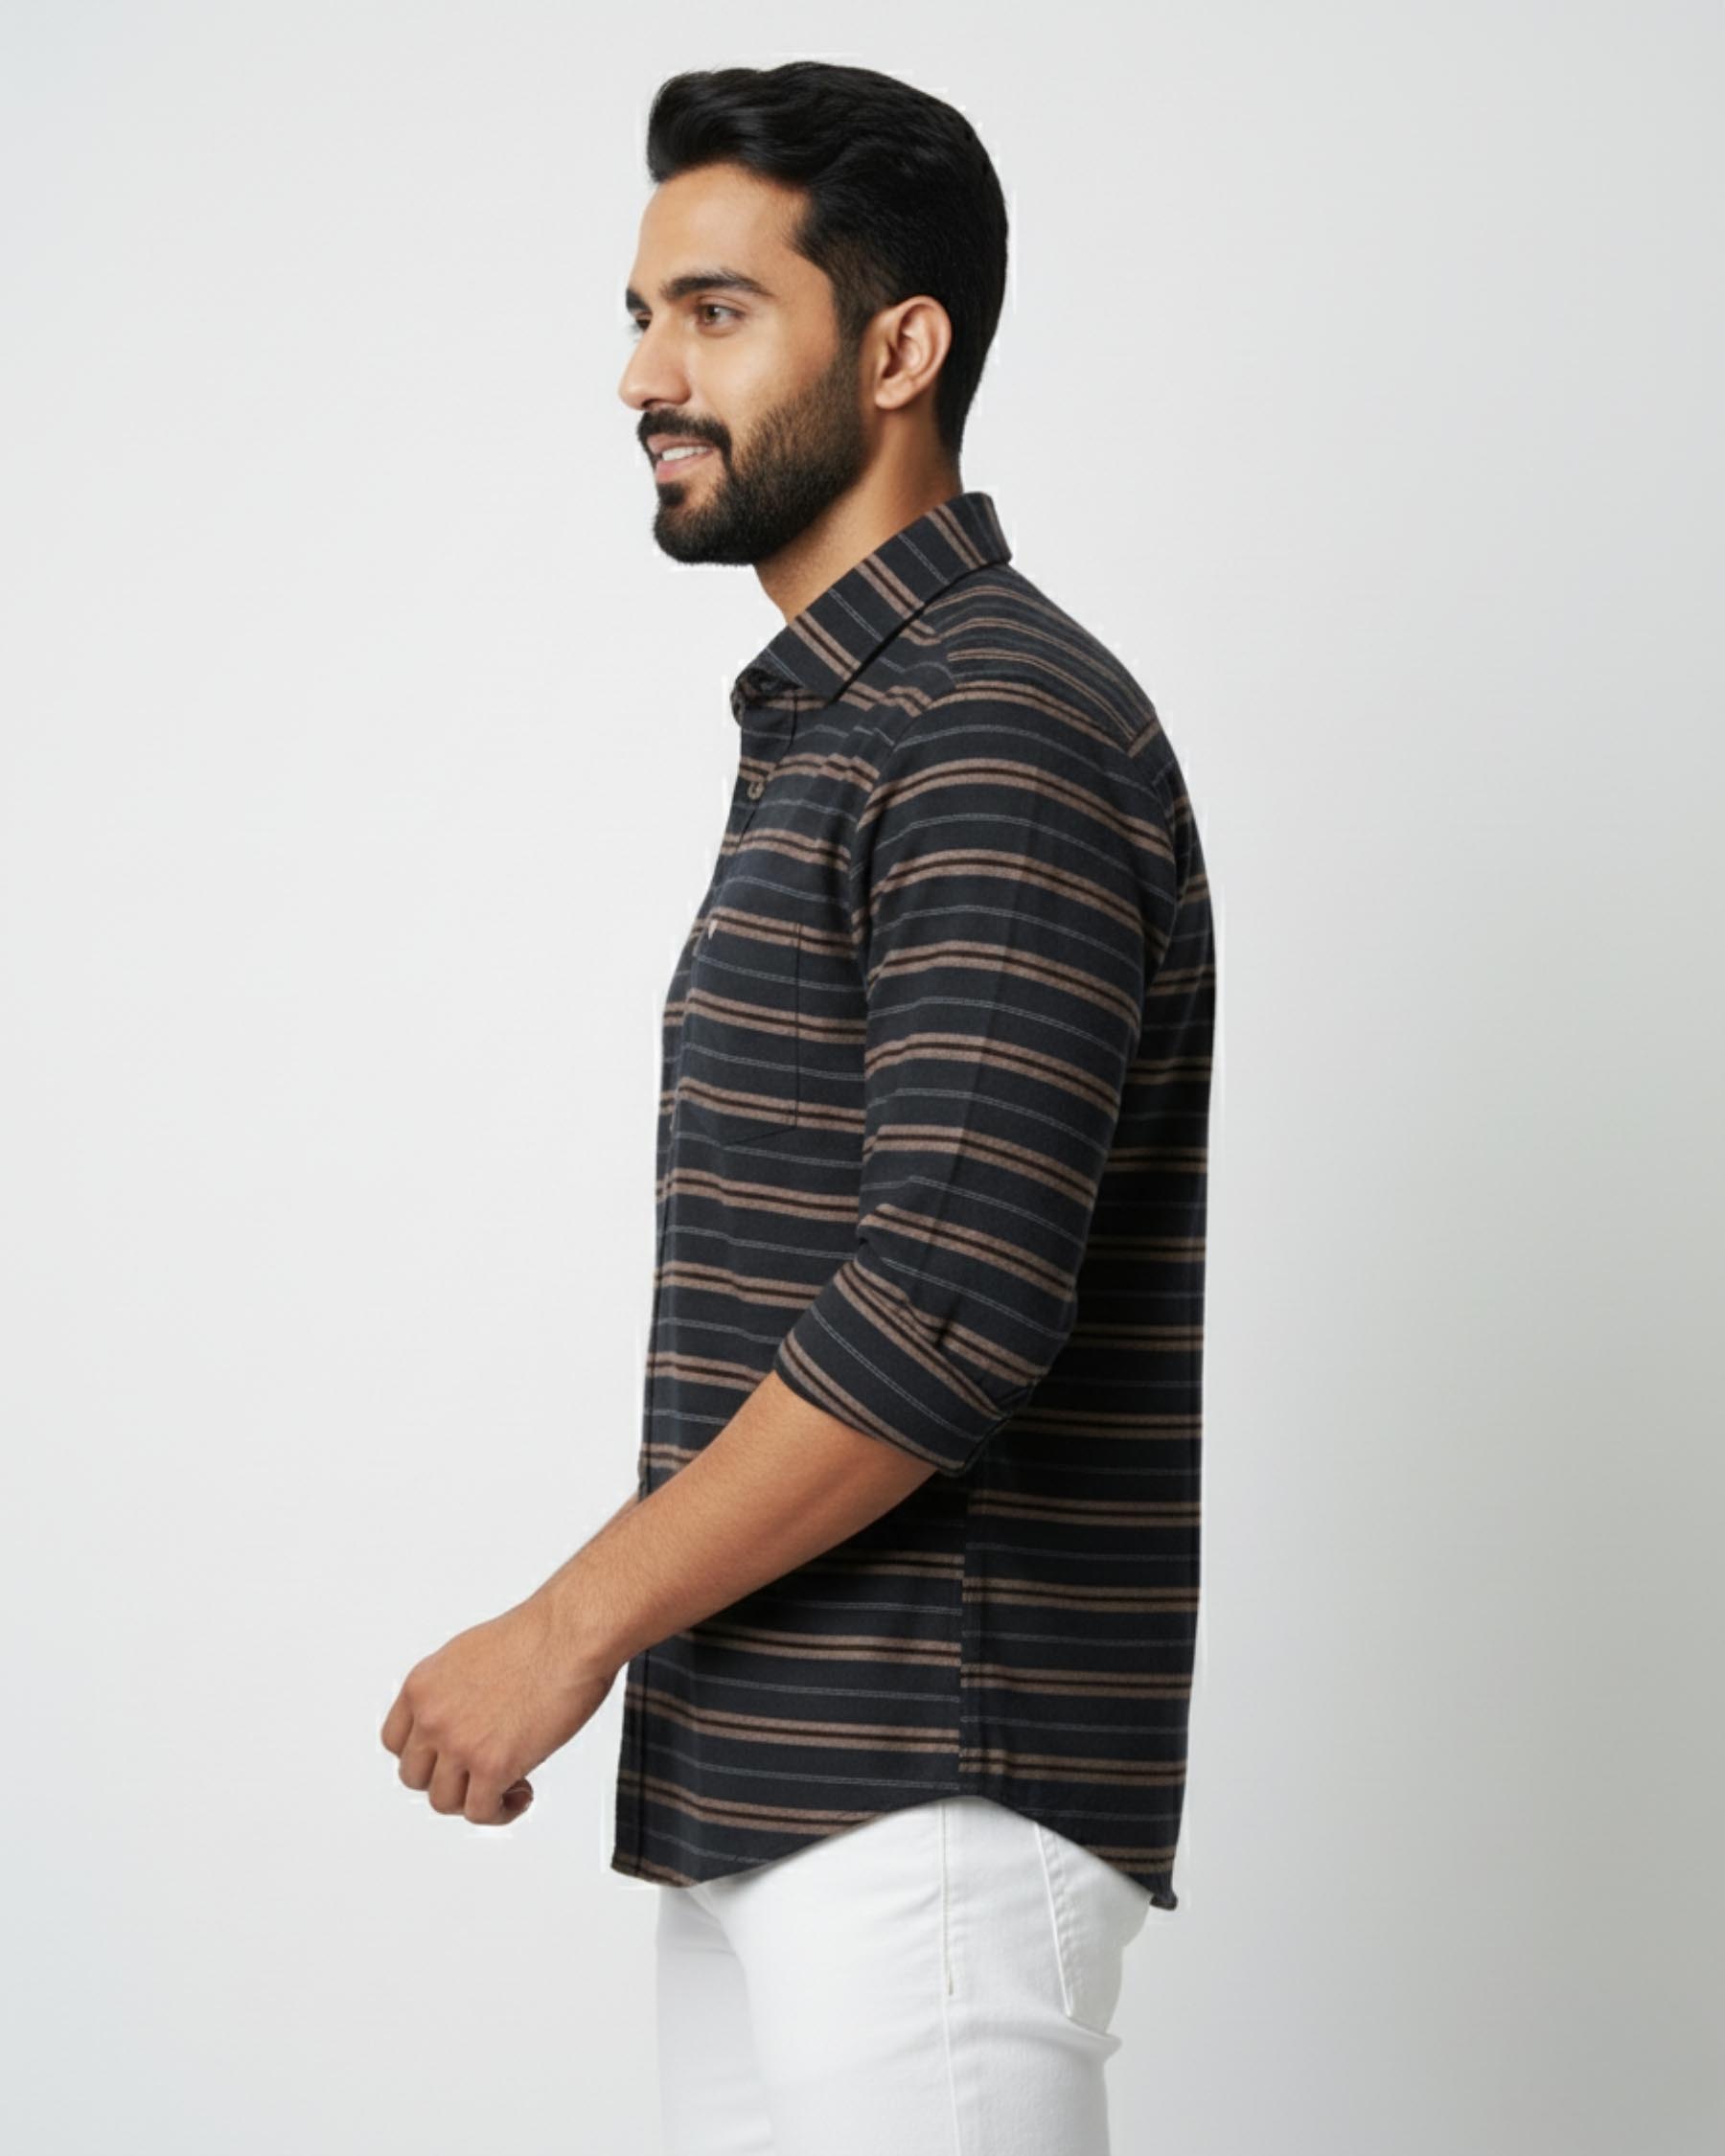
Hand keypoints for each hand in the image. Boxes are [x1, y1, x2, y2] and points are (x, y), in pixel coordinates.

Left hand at [379, 1591, 615, 1825]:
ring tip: (505, 1786)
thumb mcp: (469, 1655)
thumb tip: (463, 1719)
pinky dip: (500, 1811)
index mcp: (422, 1686)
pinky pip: (480, 1812)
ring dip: (474, 1800)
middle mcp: (432, 1716)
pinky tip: (521, 1793)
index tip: (445, 1759)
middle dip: (448, 1779)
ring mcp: (459, 1743)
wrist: (569, 1633)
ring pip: (443, 1802)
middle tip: (478, 1774)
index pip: (396, 1741)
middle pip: (415, 1777)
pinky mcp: (491, 1765)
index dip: (424, 1756)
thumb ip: (452, 1691)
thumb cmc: (537, 1635)